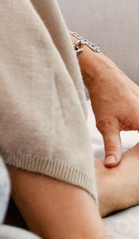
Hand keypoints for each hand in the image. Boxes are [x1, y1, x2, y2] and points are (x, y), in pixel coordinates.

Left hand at [79, 47, 138, 166]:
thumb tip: (112, 165)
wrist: (103, 74)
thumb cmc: (104, 97)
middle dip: (138, 147)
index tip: (134, 164)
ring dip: (137, 135)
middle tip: (127, 144)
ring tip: (128, 137)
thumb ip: (112, 146)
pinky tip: (133, 132)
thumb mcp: (106, 125)